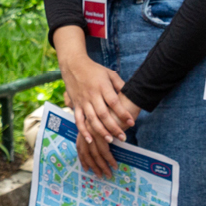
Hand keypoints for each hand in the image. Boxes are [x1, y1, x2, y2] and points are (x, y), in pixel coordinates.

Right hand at [55, 32, 133, 174]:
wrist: (73, 65)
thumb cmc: (94, 69)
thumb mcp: (109, 73)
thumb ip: (120, 85)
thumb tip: (130, 95)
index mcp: (102, 86)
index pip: (114, 102)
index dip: (123, 113)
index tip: (132, 122)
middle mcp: (92, 95)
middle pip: (103, 114)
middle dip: (114, 127)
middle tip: (123, 137)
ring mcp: (83, 101)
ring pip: (92, 119)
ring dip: (101, 131)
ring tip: (110, 140)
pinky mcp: (75, 104)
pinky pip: (78, 119)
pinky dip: (83, 130)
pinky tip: (90, 139)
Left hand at [74, 95, 140, 177]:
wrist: (124, 93)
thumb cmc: (117, 104)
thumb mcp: (105, 115)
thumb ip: (102, 127)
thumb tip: (104, 142)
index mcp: (85, 123)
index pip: (80, 144)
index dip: (83, 158)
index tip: (87, 168)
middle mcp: (87, 126)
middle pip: (86, 150)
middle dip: (94, 164)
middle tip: (101, 175)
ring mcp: (94, 127)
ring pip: (96, 150)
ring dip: (104, 163)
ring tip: (111, 171)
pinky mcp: (103, 129)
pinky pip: (105, 146)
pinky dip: (109, 155)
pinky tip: (114, 162)